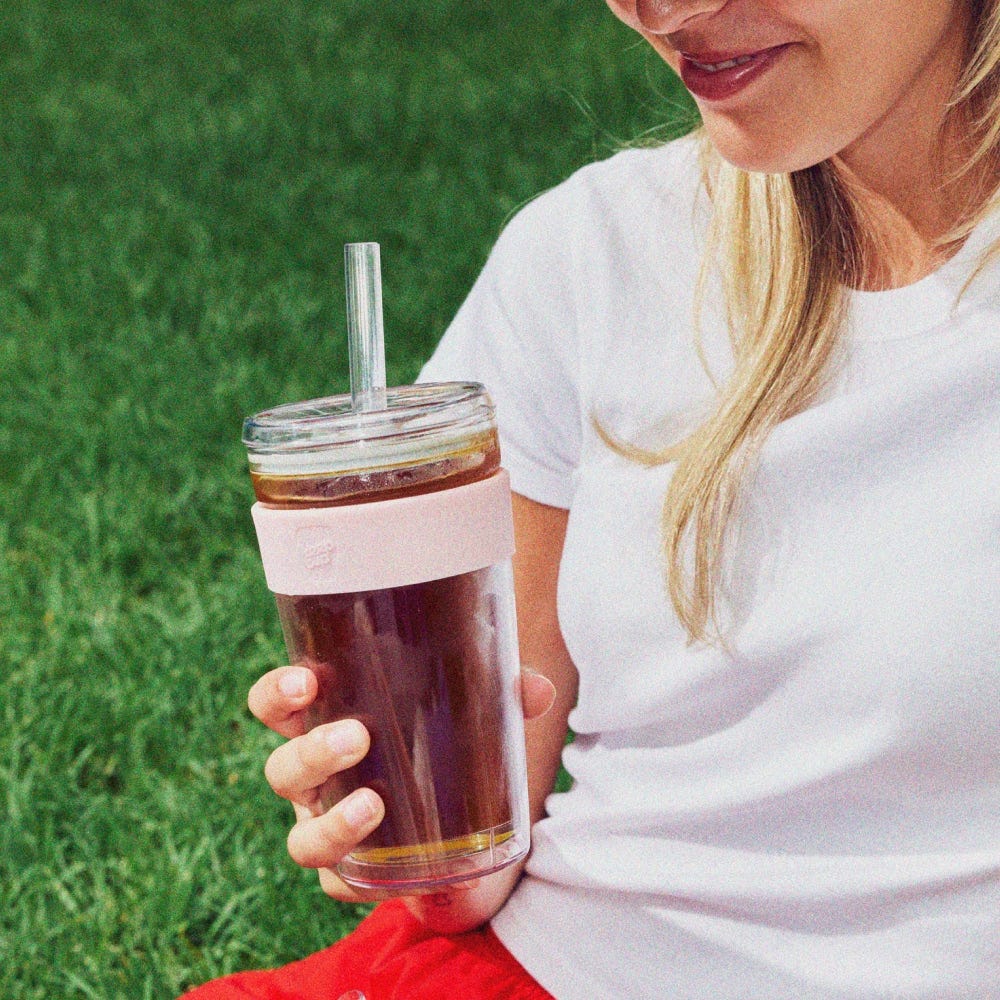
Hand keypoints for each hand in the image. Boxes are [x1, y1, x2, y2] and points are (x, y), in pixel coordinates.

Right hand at [247, 664, 555, 903]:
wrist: (460, 829)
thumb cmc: (444, 747)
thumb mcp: (468, 714)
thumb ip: (499, 695)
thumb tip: (537, 689)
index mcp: (331, 722)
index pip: (279, 703)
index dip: (277, 693)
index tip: (304, 682)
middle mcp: (318, 779)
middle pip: (282, 768)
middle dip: (312, 753)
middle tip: (357, 736)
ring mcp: (329, 830)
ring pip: (301, 836)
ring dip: (331, 823)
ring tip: (374, 803)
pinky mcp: (353, 877)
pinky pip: (338, 887)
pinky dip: (357, 881)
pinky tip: (390, 875)